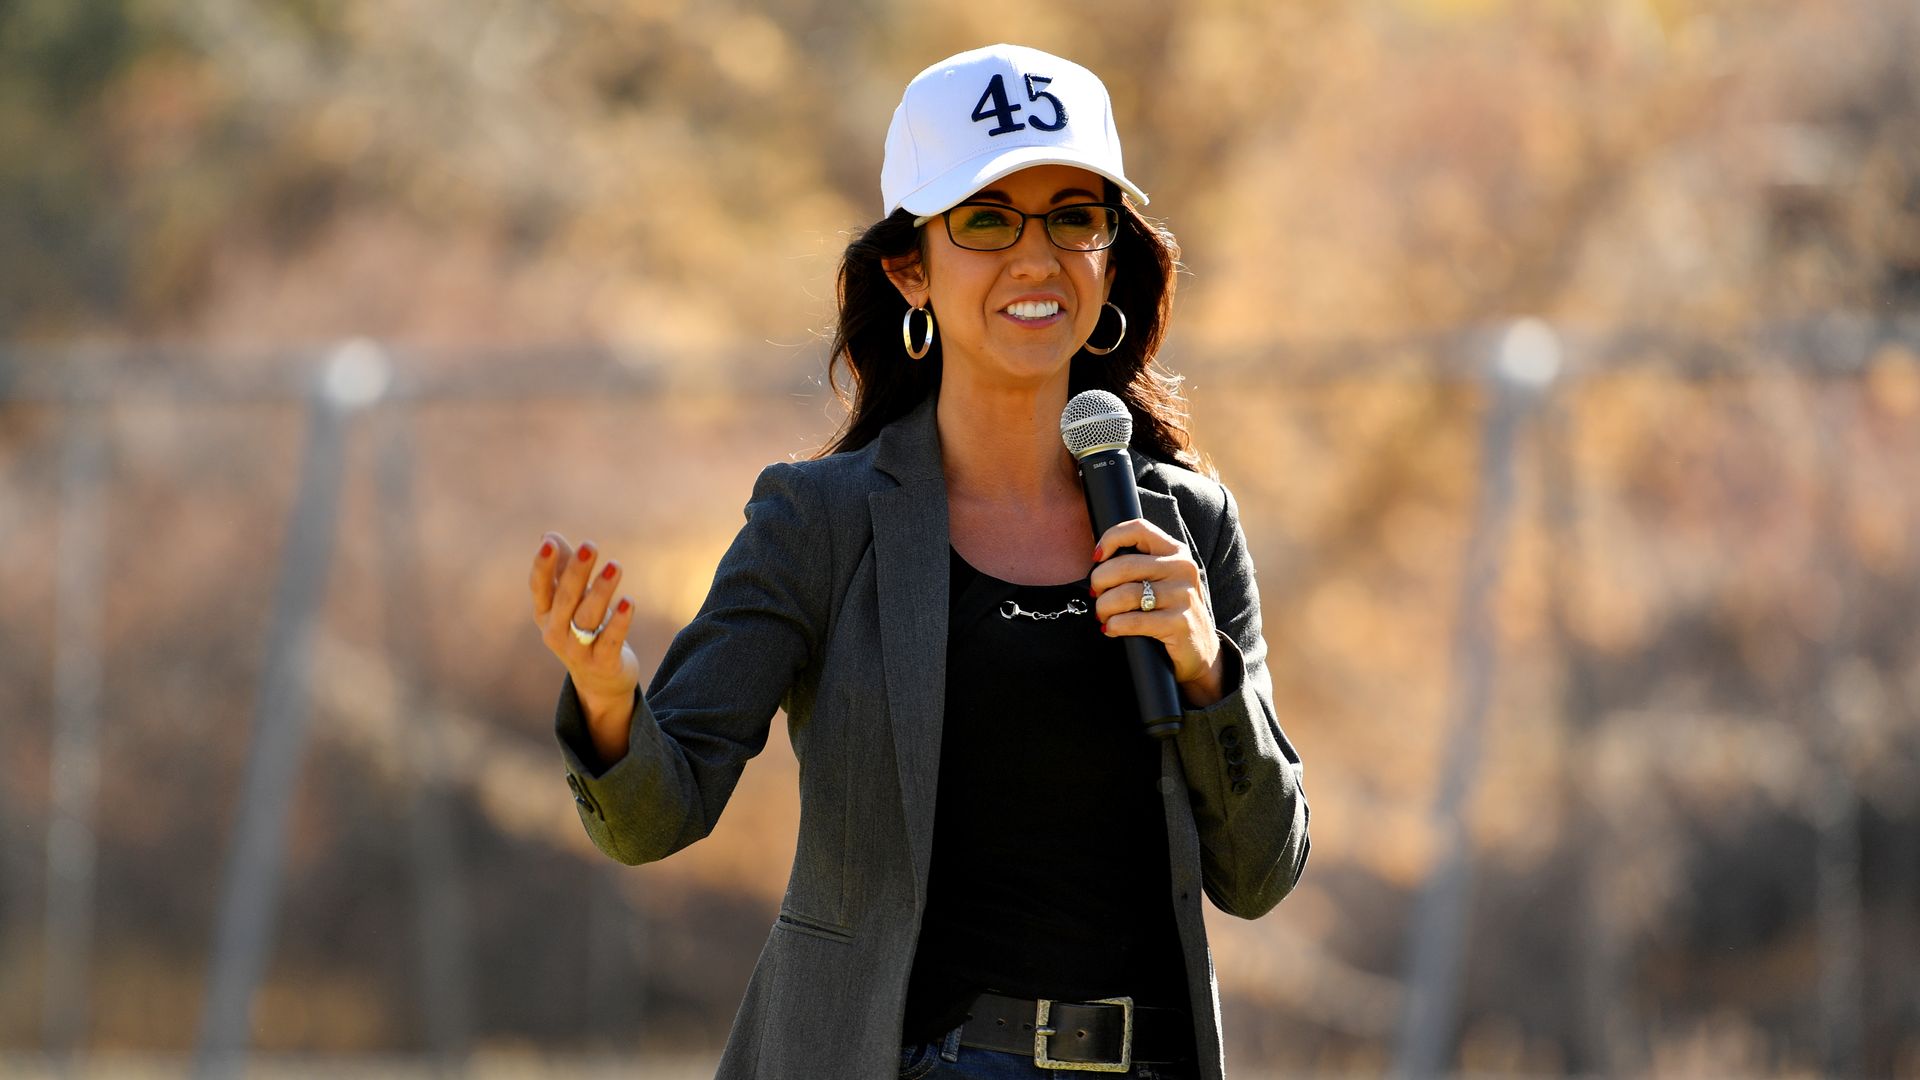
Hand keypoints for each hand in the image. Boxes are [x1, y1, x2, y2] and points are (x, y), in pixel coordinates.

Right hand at [529, 532, 641, 739]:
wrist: (599, 681)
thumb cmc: (582, 630)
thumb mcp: (571, 601)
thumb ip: (563, 569)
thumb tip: (548, 536)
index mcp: (544, 614)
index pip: (539, 588)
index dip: (542, 566)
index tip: (549, 543)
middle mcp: (555, 633)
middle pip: (565, 599)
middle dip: (577, 572)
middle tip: (590, 546)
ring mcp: (577, 651)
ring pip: (587, 618)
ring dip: (601, 591)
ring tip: (615, 566)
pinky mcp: (602, 664)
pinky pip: (610, 640)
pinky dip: (619, 621)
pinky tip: (628, 601)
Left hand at [1089, 518, 1224, 706]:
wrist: (1200, 651)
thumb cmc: (1170, 612)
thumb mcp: (1163, 580)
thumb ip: (1140, 564)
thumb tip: (1098, 559)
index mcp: (1176, 552)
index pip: (1138, 529)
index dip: (1110, 538)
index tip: (1096, 558)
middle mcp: (1182, 569)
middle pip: (1124, 565)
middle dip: (1099, 581)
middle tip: (1096, 595)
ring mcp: (1183, 596)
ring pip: (1125, 594)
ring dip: (1104, 607)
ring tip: (1102, 616)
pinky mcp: (1179, 623)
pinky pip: (1132, 621)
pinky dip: (1114, 625)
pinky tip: (1111, 629)